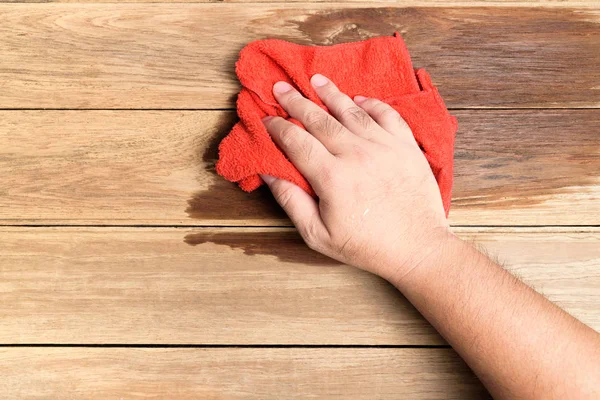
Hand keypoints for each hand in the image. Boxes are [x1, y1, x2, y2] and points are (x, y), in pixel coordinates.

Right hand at [261, 74, 450, 280]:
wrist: (417, 248)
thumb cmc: (366, 246)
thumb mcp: (319, 235)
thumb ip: (292, 202)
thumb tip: (270, 173)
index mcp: (332, 177)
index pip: (297, 141)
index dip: (278, 127)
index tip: (267, 119)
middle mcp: (357, 154)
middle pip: (320, 119)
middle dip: (297, 102)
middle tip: (281, 87)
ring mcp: (385, 146)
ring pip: (352, 111)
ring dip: (331, 93)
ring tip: (316, 80)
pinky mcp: (407, 146)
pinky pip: (387, 115)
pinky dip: (372, 104)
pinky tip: (359, 98)